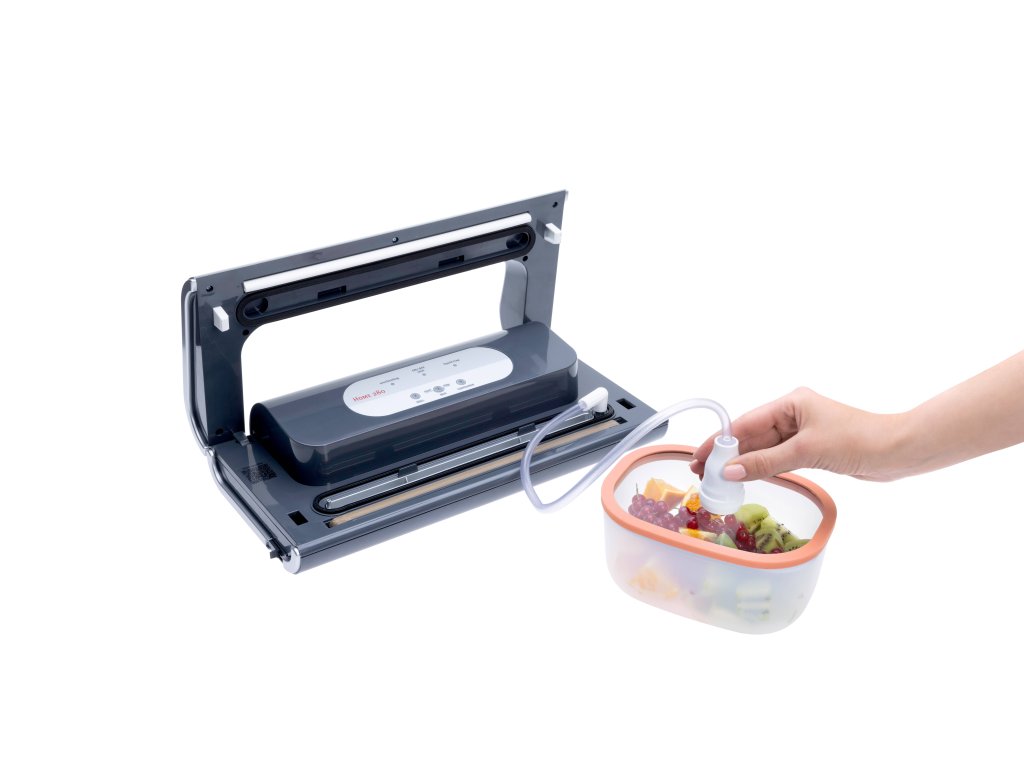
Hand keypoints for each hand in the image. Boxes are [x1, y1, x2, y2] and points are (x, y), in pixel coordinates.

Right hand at [689, 387, 907, 481]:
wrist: (898, 451)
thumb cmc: (857, 440)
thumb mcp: (806, 451)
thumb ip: (765, 462)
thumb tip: (730, 471)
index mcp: (791, 403)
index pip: (745, 423)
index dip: (720, 441)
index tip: (699, 456)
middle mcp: (794, 414)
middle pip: (752, 435)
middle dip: (727, 454)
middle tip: (701, 471)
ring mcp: (803, 432)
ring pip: (764, 449)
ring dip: (743, 463)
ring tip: (718, 478)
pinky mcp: (812, 448)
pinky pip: (778, 458)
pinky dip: (762, 467)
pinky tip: (746, 477)